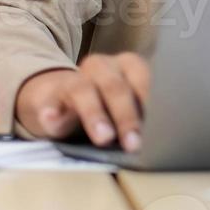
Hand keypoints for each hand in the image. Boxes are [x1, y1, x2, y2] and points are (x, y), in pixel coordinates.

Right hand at [15, 52, 150, 151]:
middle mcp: (101, 66)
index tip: (160, 126)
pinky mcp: (47, 97)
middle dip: (126, 116)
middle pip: (115, 86)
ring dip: (94, 115)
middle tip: (133, 143)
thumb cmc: (106, 106)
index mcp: (127, 65)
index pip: (142, 77)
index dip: (151, 101)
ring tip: (104, 137)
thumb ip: (142, 116)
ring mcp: (72, 80)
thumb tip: (162, 139)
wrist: (59, 99)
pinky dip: (51, 113)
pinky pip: (48, 103)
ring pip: (82, 90)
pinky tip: (52, 121)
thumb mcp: (127, 107)